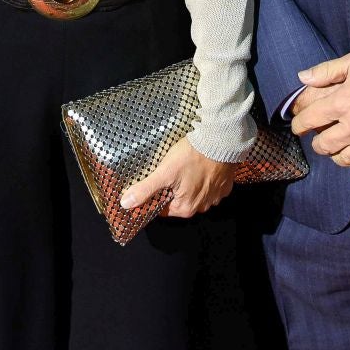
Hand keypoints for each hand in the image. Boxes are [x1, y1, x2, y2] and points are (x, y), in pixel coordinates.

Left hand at [120, 139, 237, 218]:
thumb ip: (145, 189)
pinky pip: (209, 186)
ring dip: (188, 183)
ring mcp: (215, 197)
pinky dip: (203, 178)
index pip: (162, 208)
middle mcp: (202, 207)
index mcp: (185, 208)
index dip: (154, 195)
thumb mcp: (164, 172)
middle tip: (168, 170)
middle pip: (178, 201)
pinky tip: (200, 166)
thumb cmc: (191, 157)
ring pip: (194, 193)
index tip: (153, 181)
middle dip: (172, 188)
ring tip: (185, 166)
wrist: (221, 142)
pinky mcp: (224, 186)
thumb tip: (126, 204)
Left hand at [289, 49, 349, 172]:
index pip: (308, 120)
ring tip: (337, 151)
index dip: (298, 124)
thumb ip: (326, 70)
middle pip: (323, 145)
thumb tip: (301, 77)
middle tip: (319, 139)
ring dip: (336, 156)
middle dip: (317, 143)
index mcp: (341, 103)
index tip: (298, 126)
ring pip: (343, 160)